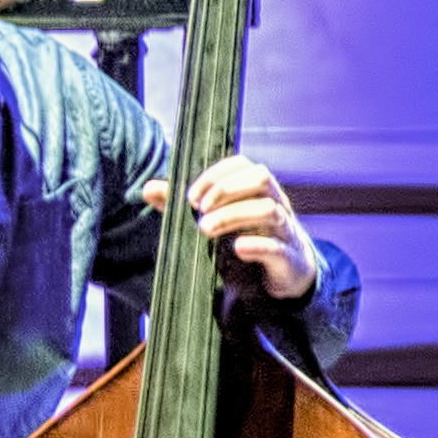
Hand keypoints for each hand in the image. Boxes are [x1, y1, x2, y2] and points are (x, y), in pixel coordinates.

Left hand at [140, 152, 317, 299]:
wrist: (288, 272)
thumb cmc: (250, 237)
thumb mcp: (218, 218)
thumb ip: (185, 205)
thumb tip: (149, 188)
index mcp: (258, 191)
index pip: (242, 165)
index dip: (215, 174)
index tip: (190, 196)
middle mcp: (276, 204)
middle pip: (261, 179)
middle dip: (226, 189)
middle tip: (199, 210)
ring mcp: (285, 230)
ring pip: (269, 210)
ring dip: (233, 216)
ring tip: (206, 229)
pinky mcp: (288, 259)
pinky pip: (277, 248)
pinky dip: (257, 246)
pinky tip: (237, 248)